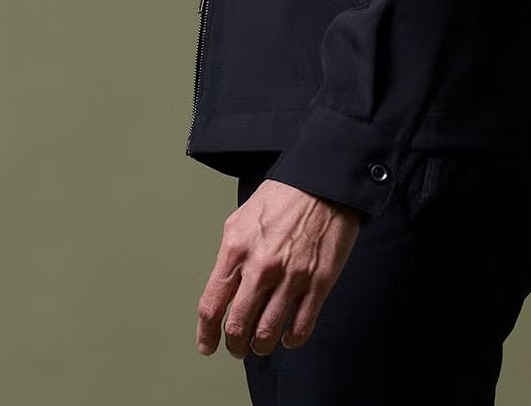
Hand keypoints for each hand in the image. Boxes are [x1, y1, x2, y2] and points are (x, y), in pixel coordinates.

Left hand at [196, 177, 361, 357]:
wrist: (323, 182)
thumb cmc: (284, 196)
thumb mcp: (242, 218)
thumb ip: (231, 254)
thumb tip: (225, 286)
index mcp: (236, 248)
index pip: (212, 304)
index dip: (207, 333)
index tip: (208, 345)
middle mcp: (260, 266)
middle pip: (237, 326)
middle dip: (234, 345)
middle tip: (237, 349)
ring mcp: (291, 276)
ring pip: (267, 333)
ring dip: (261, 346)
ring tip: (261, 344)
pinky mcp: (318, 282)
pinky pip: (301, 327)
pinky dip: (291, 340)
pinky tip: (288, 337)